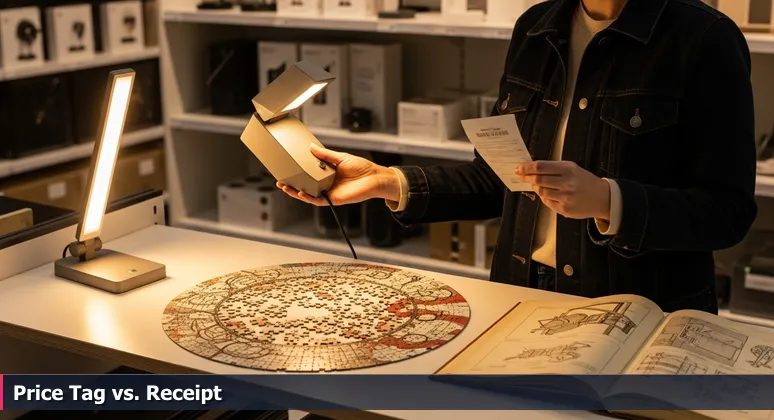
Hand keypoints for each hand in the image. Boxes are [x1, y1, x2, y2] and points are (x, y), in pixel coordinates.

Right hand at [277, 144, 400, 205]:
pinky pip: (318, 200)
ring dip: (296, 192)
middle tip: (280, 180)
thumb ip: (325, 155)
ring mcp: (329, 192)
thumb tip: (311, 148)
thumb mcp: (340, 157)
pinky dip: (308, 198)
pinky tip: (300, 193)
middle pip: (305, 185)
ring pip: (308, 194)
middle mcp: (326, 184)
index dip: (298, 172)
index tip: (287, 168)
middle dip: (292, 184)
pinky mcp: (333, 199)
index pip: (309, 174)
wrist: (374, 178)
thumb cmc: (361, 167)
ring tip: (285, 186)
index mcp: (327, 173)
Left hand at [516, 161, 610, 219]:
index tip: (519, 168)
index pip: (541, 167)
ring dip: (535, 187)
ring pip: (541, 191)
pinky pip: (547, 201)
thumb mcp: (572, 168)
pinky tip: (547, 193)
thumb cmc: (584, 181)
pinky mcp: (564, 209)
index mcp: (568, 169)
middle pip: (538, 179)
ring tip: (535, 184)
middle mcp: (567, 182)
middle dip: (526, 177)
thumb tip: (531, 169)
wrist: (603, 198)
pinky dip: (544, 196)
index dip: (527, 167)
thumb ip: (554, 168)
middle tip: (520, 175)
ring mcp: (565, 197)